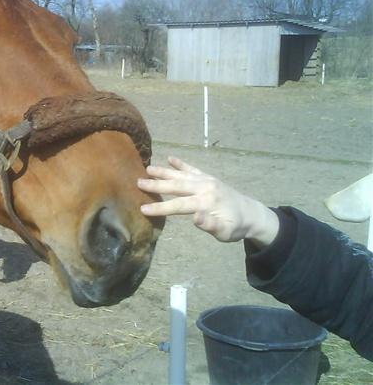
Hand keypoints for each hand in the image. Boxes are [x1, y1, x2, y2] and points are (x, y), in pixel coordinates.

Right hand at [137, 157, 279, 246]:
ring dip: (164, 171)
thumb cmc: (235, 227)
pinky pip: (192, 169)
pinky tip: (170, 158)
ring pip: (181, 175)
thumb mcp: (225, 232)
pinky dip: (181, 164)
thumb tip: (195, 218)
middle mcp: (204, 187)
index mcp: (206, 202)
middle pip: (176, 186)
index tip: (143, 208)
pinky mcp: (208, 178)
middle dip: (157, 184)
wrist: (252, 214)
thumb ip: (210, 225)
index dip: (160, 207)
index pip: (178, 205)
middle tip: (138, 182)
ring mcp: (206, 180)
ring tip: (148, 168)